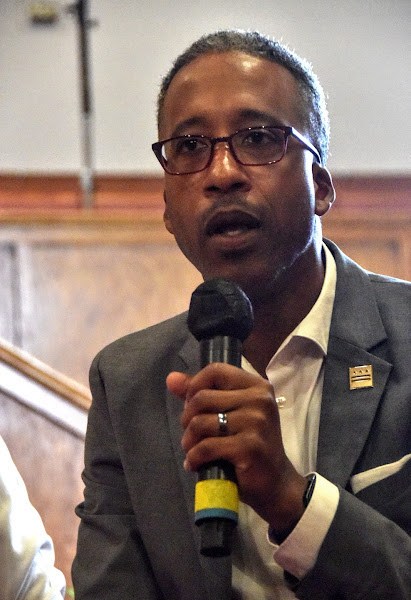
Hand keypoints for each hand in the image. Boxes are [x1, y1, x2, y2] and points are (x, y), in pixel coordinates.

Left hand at [166, 363, 306, 530]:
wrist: (276, 482)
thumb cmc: (250, 444)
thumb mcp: (230, 413)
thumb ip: (201, 393)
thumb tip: (171, 378)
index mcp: (257, 386)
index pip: (215, 370)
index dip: (195, 385)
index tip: (192, 405)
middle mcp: (259, 400)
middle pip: (202, 397)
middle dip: (187, 418)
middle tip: (191, 434)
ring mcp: (256, 423)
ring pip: (200, 422)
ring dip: (188, 440)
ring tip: (192, 450)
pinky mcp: (249, 447)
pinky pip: (206, 447)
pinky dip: (194, 458)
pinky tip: (194, 464)